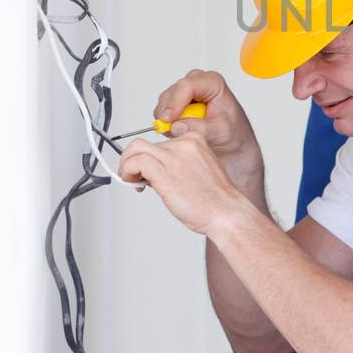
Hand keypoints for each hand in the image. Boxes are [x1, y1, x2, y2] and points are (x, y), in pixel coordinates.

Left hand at [118, 129, 248, 237]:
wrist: (226, 212)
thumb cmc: (214, 199)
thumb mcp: (198, 170)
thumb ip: (178, 164)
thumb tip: (152, 170)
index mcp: (195, 140)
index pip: (160, 140)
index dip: (149, 154)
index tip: (146, 168)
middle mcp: (183, 144)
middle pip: (144, 143)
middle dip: (133, 159)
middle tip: (132, 175)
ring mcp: (174, 157)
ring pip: (136, 149)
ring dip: (127, 164)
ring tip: (130, 179)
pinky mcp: (164, 173)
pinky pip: (135, 162)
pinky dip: (127, 171)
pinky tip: (133, 183)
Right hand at [153, 69, 264, 191]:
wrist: (232, 144)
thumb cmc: (233, 133)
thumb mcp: (220, 132)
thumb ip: (199, 128)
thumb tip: (176, 126)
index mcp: (213, 83)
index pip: (187, 86)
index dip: (175, 102)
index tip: (169, 119)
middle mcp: (197, 84)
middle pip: (172, 92)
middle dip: (169, 112)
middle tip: (171, 130)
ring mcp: (185, 93)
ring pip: (164, 102)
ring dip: (168, 119)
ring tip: (183, 132)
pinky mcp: (176, 104)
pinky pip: (162, 112)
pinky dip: (166, 124)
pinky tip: (180, 131)